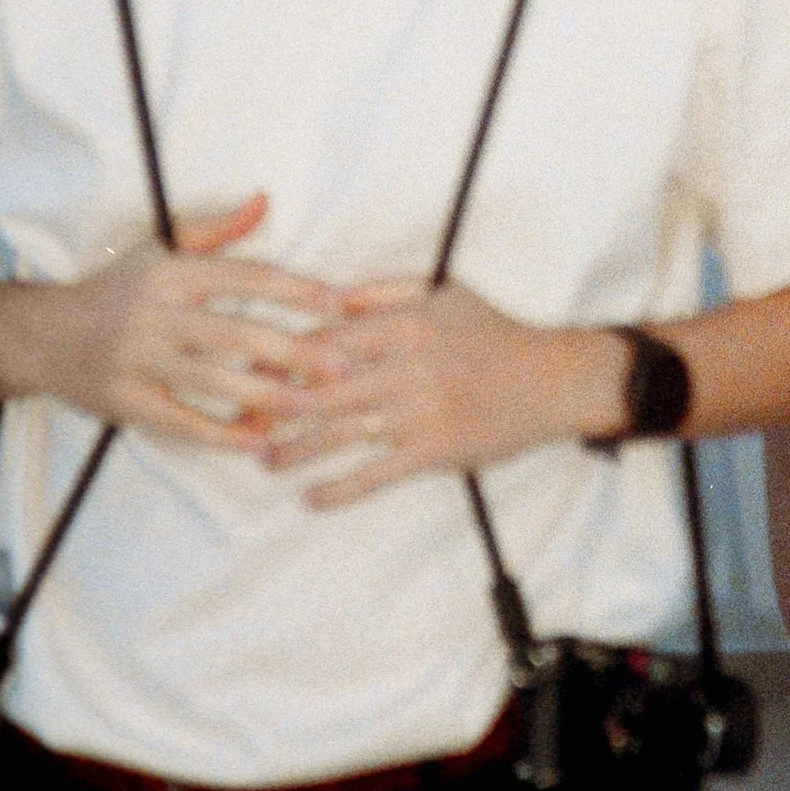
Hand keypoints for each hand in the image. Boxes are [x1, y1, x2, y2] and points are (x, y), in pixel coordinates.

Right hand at [20, 196, 340, 449]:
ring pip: (212, 382)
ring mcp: (138, 361)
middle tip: (341, 364)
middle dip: (293, 350)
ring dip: (266, 397)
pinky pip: (180, 423)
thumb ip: (216, 231)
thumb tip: (265, 201)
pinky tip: (258, 442)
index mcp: (171, 273)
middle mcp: (154, 315)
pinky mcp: (125, 402)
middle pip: (235, 333)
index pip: (244, 276)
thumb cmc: (114, 289)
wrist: (39, 336)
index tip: (341, 302)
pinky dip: (221, 435)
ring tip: (312, 407)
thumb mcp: (158, 250)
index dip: (295, 289)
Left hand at [258, 279, 624, 506]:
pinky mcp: (434, 451)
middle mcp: (406, 367)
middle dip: (274, 408)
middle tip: (238, 420)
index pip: (327, 340)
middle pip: (322, 390)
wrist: (552, 379)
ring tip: (263, 461)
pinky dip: (339, 490)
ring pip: (341, 434)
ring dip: (296, 451)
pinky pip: (375, 475)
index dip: (283, 358)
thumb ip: (384, 291)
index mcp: (404, 323)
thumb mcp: (443, 291)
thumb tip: (328, 299)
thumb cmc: (493, 333)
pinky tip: (310, 499)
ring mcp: (418, 412)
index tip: (248, 370)